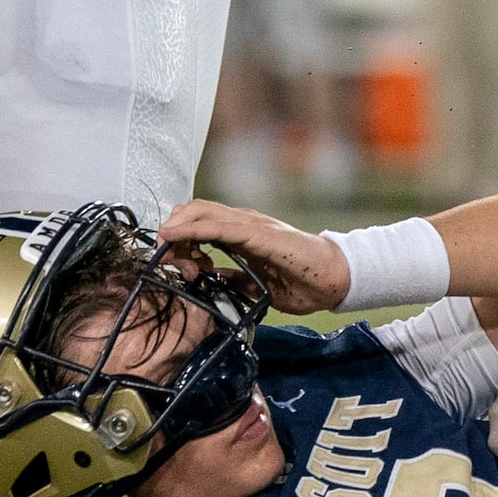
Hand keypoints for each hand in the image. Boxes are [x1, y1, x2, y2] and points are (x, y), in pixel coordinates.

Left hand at [159, 200, 351, 313]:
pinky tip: (175, 237)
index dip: (179, 239)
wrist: (335, 280)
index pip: (200, 224)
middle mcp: (244, 223)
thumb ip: (233, 278)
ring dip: (177, 228)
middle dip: (171, 229)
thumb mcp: (255, 285)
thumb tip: (210, 279)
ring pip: (201, 212)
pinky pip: (219, 227)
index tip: (171, 264)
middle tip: (162, 255)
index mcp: (243, 234)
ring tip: (164, 247)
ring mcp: (252, 225)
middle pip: (194, 211)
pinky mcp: (260, 234)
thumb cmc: (302, 281)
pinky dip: (192, 230)